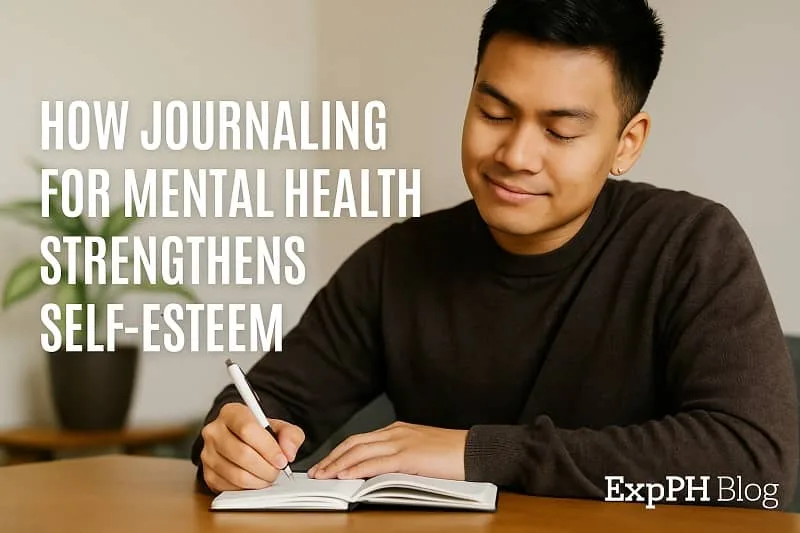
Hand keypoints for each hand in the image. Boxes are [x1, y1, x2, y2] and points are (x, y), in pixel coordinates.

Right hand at [199, 402, 304, 491]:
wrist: (242, 441)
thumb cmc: (260, 433)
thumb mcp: (280, 427)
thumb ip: (290, 435)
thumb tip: (289, 453)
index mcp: (231, 412)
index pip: (247, 429)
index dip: (268, 448)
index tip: (282, 460)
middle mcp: (214, 431)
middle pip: (242, 454)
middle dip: (266, 467)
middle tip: (278, 471)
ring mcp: (207, 453)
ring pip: (236, 474)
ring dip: (259, 480)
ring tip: (269, 476)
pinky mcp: (207, 474)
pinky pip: (229, 487)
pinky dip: (248, 488)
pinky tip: (256, 481)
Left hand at [307, 421, 466, 480]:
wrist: (476, 451)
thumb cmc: (453, 455)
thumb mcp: (421, 452)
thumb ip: (399, 457)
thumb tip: (377, 473)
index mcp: (398, 430)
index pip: (360, 440)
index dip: (340, 452)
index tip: (326, 464)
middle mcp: (396, 432)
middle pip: (354, 443)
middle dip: (332, 459)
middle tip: (316, 472)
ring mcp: (401, 442)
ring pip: (359, 452)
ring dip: (337, 465)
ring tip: (323, 476)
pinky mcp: (408, 456)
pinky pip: (375, 463)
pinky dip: (357, 469)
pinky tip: (345, 476)